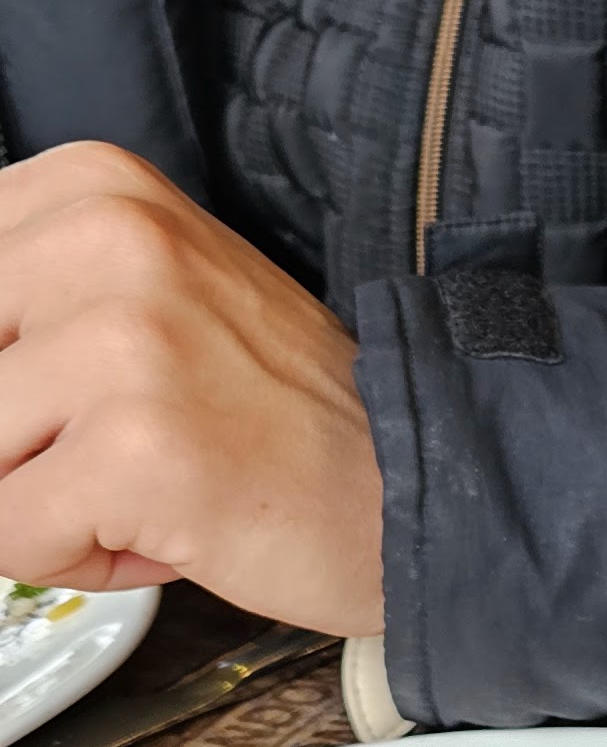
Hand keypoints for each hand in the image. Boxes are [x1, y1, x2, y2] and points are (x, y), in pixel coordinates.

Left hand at [0, 147, 384, 630]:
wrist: (425, 481)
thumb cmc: (284, 411)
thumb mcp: (147, 298)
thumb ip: (30, 307)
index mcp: (96, 188)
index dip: (7, 372)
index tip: (73, 394)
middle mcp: (107, 241)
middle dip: (13, 441)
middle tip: (117, 446)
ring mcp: (124, 343)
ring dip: (45, 503)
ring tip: (147, 487)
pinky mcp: (138, 449)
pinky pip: (8, 533)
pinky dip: (75, 557)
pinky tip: (164, 529)